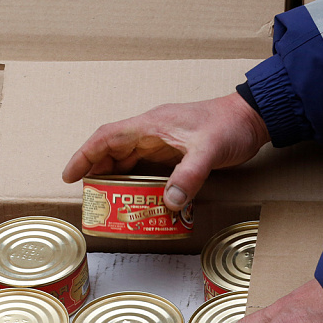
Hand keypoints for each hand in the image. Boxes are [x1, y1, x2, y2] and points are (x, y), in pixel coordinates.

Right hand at [62, 92, 269, 210]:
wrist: (253, 118)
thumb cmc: (230, 126)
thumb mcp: (209, 150)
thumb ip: (188, 176)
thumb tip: (168, 203)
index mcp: (151, 125)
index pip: (107, 137)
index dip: (85, 155)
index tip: (69, 175)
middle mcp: (152, 132)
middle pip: (113, 150)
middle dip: (95, 172)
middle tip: (87, 197)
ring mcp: (163, 142)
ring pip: (128, 159)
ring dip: (114, 178)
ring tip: (105, 201)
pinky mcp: (174, 152)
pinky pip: (145, 167)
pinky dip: (136, 181)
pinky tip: (135, 197)